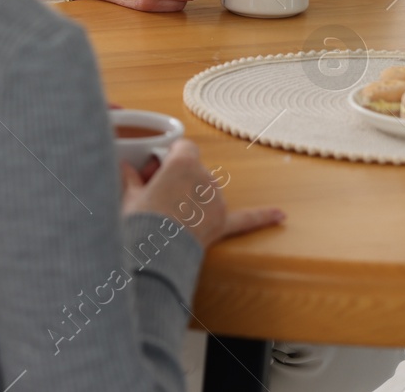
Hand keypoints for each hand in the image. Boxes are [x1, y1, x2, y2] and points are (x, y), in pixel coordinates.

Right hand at [121, 139, 284, 248]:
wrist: (152, 256)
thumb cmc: (139, 222)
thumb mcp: (128, 197)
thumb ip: (131, 179)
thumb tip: (124, 169)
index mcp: (182, 163)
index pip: (183, 148)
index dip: (170, 158)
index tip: (157, 169)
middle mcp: (204, 177)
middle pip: (195, 170)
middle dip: (180, 180)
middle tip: (156, 197)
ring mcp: (216, 201)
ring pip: (208, 191)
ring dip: (195, 198)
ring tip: (169, 216)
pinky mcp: (222, 224)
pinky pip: (246, 218)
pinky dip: (263, 216)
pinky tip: (281, 215)